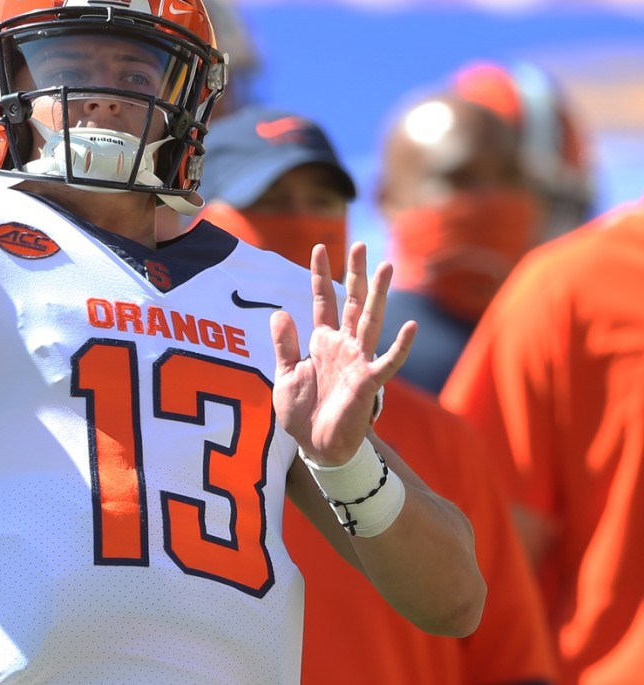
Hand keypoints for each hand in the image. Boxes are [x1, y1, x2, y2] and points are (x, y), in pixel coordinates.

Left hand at [269, 242, 415, 465]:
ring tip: (386, 267)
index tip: (320, 246)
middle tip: (361, 244)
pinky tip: (410, 327)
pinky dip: (400, 346)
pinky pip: (388, 361)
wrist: (315, 447)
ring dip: (378, 295)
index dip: (320, 274)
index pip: (323, 300)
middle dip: (356, 273)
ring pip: (371, 320)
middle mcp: (343, 345)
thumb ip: (284, 344)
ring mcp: (358, 361)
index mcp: (322, 341)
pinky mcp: (368, 382)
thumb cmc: (302, 413)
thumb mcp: (285, 374)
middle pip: (352, 302)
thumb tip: (280, 311)